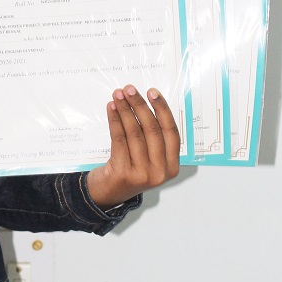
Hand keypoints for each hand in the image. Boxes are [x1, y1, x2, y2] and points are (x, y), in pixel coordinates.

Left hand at [86, 86, 180, 208]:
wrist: (109, 192)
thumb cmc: (130, 168)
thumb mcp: (149, 157)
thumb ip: (152, 136)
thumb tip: (143, 101)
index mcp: (172, 166)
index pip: (171, 132)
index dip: (162, 110)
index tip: (152, 92)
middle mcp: (160, 172)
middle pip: (152, 130)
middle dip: (140, 105)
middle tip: (129, 89)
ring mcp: (142, 174)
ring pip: (134, 133)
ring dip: (125, 110)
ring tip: (118, 95)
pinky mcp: (123, 173)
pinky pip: (119, 139)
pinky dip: (115, 120)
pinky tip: (112, 109)